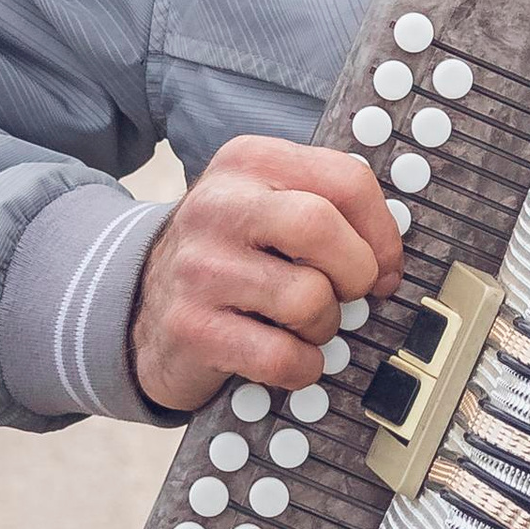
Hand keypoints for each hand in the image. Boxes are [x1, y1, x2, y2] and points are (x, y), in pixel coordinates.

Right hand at [131, 135, 403, 414]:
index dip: (382, 231)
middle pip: (321, 227)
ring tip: (305, 324)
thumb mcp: (267, 203)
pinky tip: (288, 356)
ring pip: (307, 298)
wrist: (140, 306)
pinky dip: (302, 366)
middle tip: (349, 293)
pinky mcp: (192, 328)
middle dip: (355, 272)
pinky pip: (281, 356)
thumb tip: (389, 260)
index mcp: (249, 162)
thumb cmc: (229, 256)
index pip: (346, 179)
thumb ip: (327, 207)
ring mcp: (200, 268)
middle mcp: (219, 206)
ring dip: (324, 325)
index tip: (383, 265)